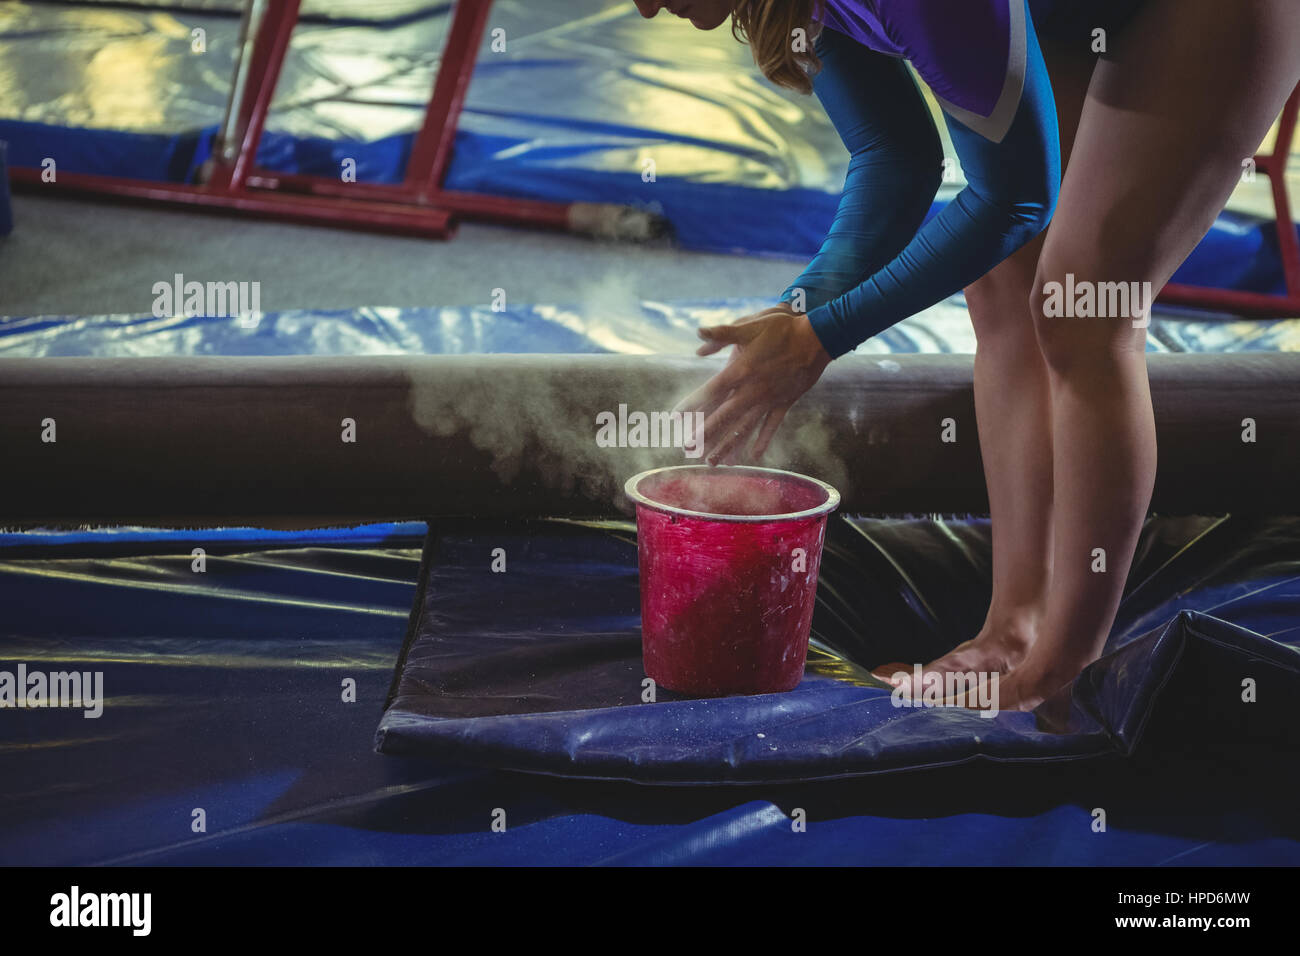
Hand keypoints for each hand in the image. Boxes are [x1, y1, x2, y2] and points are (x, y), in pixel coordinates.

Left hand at [675, 304, 831, 463]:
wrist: (818, 338)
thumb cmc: (782, 329)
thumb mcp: (750, 326)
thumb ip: (723, 333)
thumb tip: (699, 333)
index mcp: (741, 371)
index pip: (710, 392)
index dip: (692, 404)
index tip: (675, 416)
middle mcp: (753, 390)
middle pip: (724, 416)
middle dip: (704, 434)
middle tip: (687, 449)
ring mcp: (770, 399)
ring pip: (745, 427)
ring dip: (728, 446)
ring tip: (713, 462)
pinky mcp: (785, 402)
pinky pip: (771, 425)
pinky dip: (763, 440)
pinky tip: (754, 455)